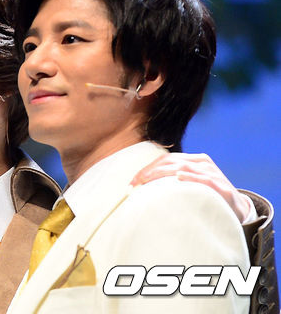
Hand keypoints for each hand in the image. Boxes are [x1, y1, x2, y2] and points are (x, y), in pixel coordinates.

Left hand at [131, 153, 250, 222]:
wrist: (238, 209)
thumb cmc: (206, 197)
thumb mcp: (188, 185)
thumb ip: (170, 183)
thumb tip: (140, 190)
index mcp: (192, 160)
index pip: (164, 159)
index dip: (146, 169)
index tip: (131, 183)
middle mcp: (202, 163)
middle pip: (171, 161)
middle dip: (149, 172)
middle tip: (134, 184)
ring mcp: (213, 173)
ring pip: (184, 167)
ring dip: (163, 173)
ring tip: (147, 180)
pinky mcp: (223, 187)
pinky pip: (206, 179)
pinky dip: (192, 177)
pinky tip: (179, 178)